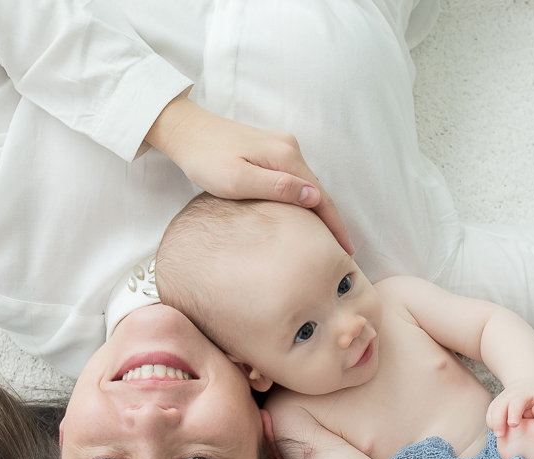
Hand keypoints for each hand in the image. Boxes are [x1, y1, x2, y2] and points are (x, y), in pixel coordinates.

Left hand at [144, 96, 353, 253]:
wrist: (186, 131)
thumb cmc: (206, 159)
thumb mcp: (238, 180)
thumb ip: (277, 188)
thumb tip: (314, 197)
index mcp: (286, 156)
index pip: (320, 196)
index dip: (335, 225)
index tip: (347, 250)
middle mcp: (290, 148)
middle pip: (318, 191)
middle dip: (331, 221)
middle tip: (341, 252)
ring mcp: (281, 147)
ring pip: (307, 185)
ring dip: (319, 211)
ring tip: (327, 239)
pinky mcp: (271, 149)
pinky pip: (296, 179)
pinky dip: (304, 199)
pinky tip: (304, 215)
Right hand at [486, 383, 533, 437]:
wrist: (529, 388)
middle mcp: (524, 393)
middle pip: (518, 399)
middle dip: (515, 411)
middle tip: (514, 425)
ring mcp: (509, 395)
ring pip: (500, 404)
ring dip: (498, 419)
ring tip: (500, 435)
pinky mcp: (498, 402)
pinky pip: (491, 410)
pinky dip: (491, 420)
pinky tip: (495, 431)